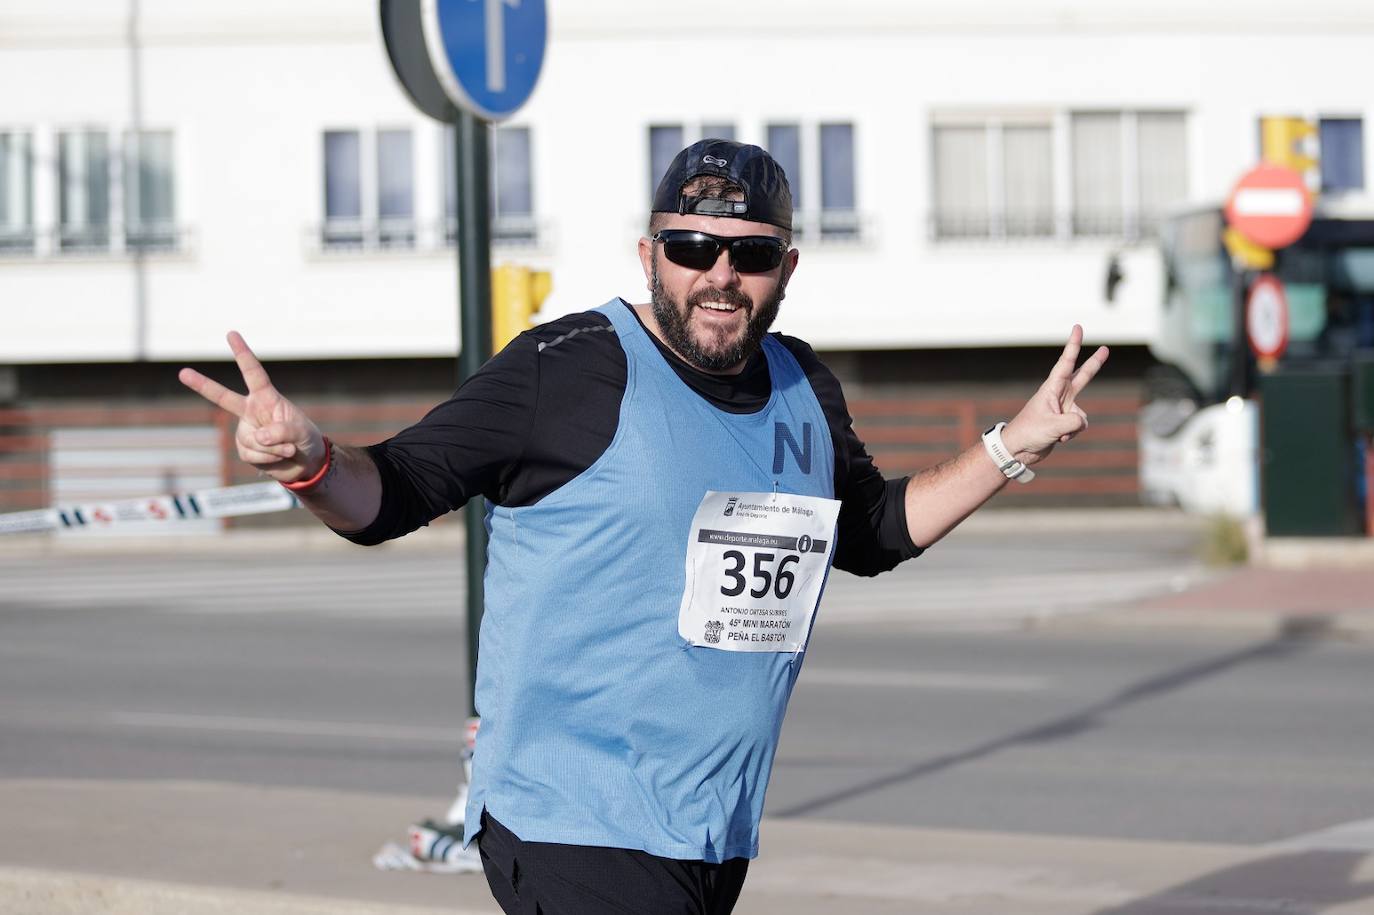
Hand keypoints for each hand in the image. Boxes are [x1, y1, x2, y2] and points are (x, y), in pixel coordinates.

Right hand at [178, 331, 326, 483]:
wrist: (305, 463)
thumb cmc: (305, 438)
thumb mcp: (301, 432)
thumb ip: (281, 432)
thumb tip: (258, 437)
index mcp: (266, 398)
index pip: (253, 373)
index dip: (243, 354)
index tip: (231, 333)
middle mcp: (251, 411)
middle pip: (223, 398)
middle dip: (202, 386)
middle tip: (182, 372)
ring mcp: (246, 430)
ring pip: (253, 440)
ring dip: (275, 448)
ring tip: (288, 448)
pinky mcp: (244, 449)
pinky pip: (253, 454)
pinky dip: (270, 458)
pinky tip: (280, 457)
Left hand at [1003, 325, 1108, 465]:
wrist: (1018, 449)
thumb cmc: (1029, 432)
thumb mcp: (1053, 427)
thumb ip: (1074, 423)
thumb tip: (1083, 422)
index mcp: (1051, 388)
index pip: (1065, 363)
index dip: (1073, 345)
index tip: (1077, 328)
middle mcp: (1059, 395)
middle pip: (1082, 377)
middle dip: (1094, 364)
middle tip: (1105, 349)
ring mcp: (1063, 408)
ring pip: (1081, 415)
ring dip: (1072, 428)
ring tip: (1054, 433)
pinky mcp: (1065, 422)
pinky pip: (1079, 426)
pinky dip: (1070, 434)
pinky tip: (1057, 438)